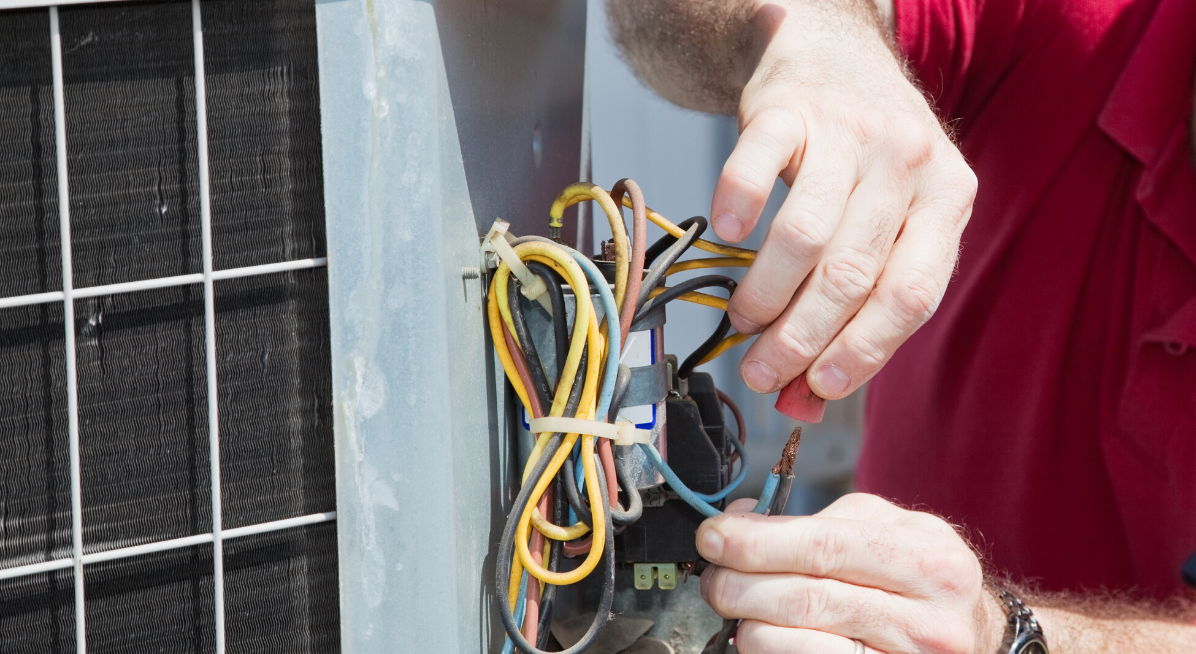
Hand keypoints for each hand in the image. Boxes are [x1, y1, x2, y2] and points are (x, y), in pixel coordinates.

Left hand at [697, 495, 1004, 653]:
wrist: (978, 637)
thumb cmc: (920, 578)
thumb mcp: (886, 531)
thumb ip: (817, 521)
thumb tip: (738, 520)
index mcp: (928, 558)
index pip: (824, 546)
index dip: (756, 542)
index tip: (712, 537)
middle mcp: (930, 617)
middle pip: (807, 598)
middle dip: (740, 586)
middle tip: (712, 578)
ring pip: (802, 643)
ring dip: (749, 625)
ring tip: (735, 610)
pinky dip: (773, 651)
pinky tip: (761, 636)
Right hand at [713, 4, 976, 397]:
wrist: (835, 56)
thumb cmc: (864, 162)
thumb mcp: (890, 224)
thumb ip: (857, 312)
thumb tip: (804, 403)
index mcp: (949, 199)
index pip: (912, 294)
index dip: (864, 350)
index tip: (820, 388)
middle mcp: (908, 162)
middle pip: (851, 274)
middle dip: (800, 339)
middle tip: (763, 372)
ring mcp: (849, 132)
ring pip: (804, 234)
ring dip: (765, 294)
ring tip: (743, 321)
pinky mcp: (790, 110)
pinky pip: (756, 166)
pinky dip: (737, 207)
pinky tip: (728, 235)